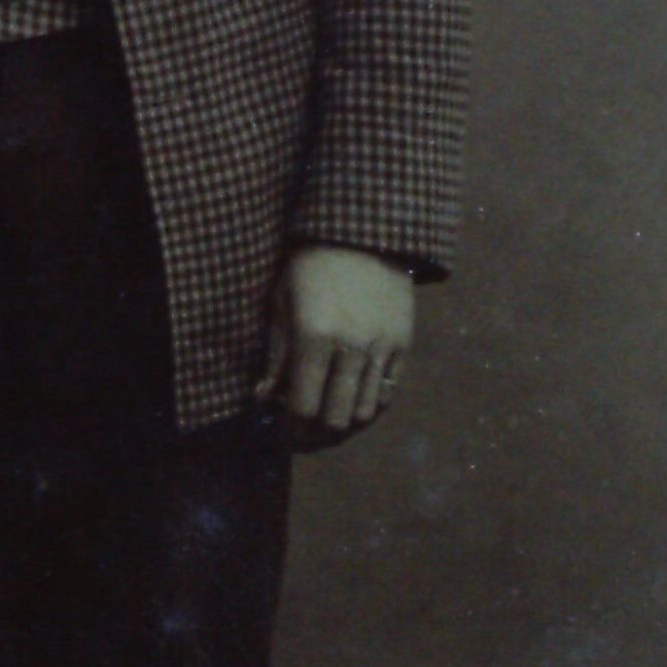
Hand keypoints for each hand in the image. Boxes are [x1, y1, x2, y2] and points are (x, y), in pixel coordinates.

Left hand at [256, 246, 415, 443]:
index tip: (281, 433)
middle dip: (315, 435)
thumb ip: (275, 355)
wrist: (363, 231)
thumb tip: (263, 398)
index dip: (290, 430)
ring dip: (343, 423)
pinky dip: (368, 406)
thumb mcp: (281, 302)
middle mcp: (352, 348)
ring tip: (326, 419)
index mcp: (314, 337)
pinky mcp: (403, 343)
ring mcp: (382, 347)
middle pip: (336, 419)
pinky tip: (350, 401)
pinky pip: (388, 392)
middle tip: (302, 434)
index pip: (303, 407)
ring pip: (364, 412)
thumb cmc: (310, 264)